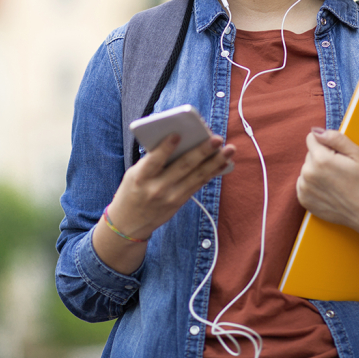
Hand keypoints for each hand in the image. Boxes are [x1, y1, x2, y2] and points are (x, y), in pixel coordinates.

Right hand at [94, 133, 234, 273]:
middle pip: (183, 167)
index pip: (154, 160)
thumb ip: (153, 160)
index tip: (177, 134)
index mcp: (140, 177)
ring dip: (215, 162)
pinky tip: (224, 163)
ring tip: (229, 150)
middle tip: (217, 138)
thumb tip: (181, 142)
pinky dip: (212, 172)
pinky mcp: (180, 202)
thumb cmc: (133, 190)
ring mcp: (171, 197)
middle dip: (202, 151)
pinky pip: (199, 184)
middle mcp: (157, 188)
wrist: (129, 223)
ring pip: (197, 176)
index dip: (165, 148)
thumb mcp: (134, 173)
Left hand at [297, 127, 358, 232]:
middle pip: (309, 155)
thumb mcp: (357, 154)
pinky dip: (313, 185)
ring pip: (307, 170)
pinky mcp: (304, 200)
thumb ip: (335, 138)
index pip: (311, 138)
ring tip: (336, 182)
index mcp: (320, 159)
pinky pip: (304, 184)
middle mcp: (308, 173)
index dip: (326, 144)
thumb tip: (316, 131)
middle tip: (340, 170)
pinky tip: (329, 190)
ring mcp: (304, 188)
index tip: (337, 154)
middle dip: (322, 158)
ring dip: (317, 172)